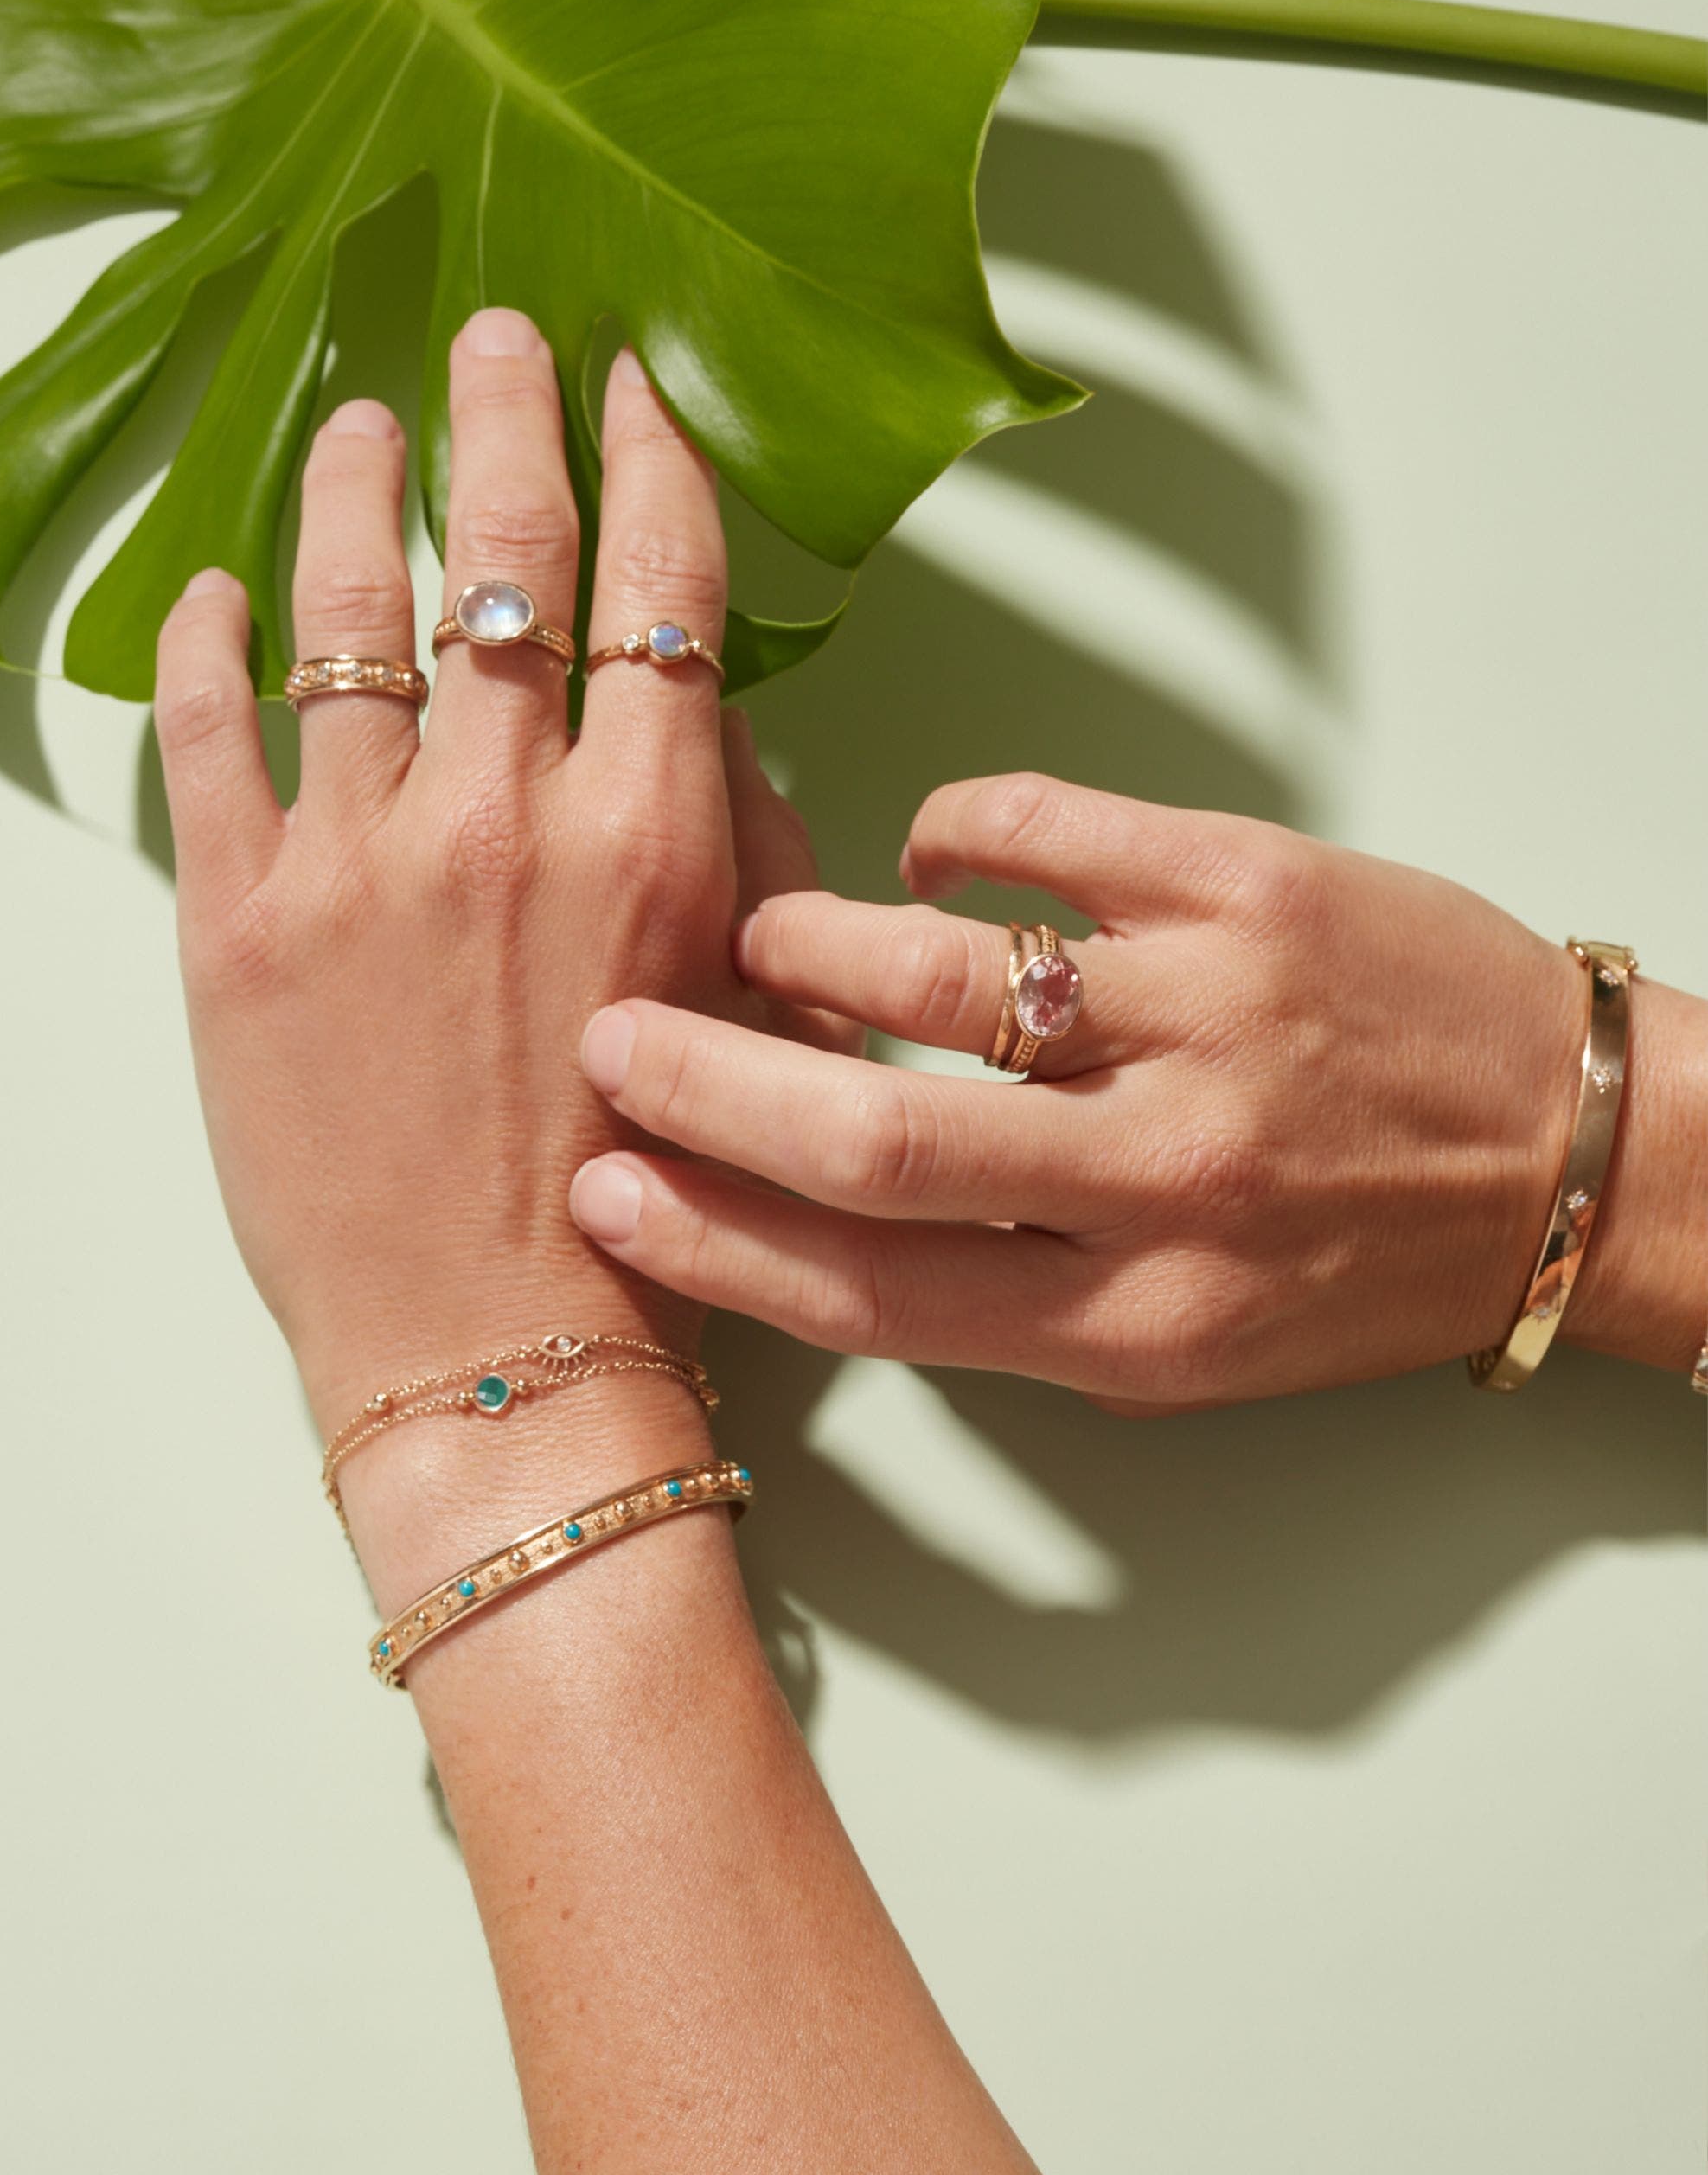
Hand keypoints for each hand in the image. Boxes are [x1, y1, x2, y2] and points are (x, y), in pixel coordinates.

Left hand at [154, 315, 823, 1495]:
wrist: (500, 1349)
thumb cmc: (648, 1202)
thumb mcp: (746, 1011)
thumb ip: (736, 851)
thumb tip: (709, 729)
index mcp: (650, 830)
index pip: (656, 581)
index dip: (646, 453)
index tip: (631, 381)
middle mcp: (505, 814)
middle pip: (503, 550)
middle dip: (503, 413)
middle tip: (492, 332)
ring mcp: (358, 860)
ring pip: (344, 610)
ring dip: (348, 491)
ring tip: (351, 425)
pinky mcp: (237, 920)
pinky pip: (207, 735)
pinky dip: (205, 641)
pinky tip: (212, 586)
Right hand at [567, 773, 1700, 1404]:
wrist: (1570, 1155)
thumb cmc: (1360, 1258)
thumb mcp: (1184, 1344)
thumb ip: (1006, 1294)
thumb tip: (804, 1209)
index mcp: (1136, 1326)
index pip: (868, 1293)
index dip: (708, 1237)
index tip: (604, 1187)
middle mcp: (1168, 1183)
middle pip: (872, 1134)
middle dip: (702, 1082)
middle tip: (616, 1036)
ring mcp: (1211, 1020)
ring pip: (934, 965)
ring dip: (805, 941)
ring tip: (766, 937)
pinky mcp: (1252, 885)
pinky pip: (1039, 830)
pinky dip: (949, 836)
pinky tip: (931, 862)